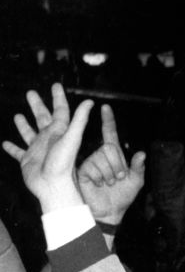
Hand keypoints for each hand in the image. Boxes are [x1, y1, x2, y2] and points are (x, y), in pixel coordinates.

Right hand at [3, 83, 92, 210]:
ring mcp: (38, 150)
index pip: (60, 111)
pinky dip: (12, 148)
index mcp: (60, 132)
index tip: (56, 85)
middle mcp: (49, 139)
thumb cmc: (64, 164)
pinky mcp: (28, 161)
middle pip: (42, 118)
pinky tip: (4, 143)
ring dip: (24, 125)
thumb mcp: (72, 138)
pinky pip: (18, 152)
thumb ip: (80, 120)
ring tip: (18, 115)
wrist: (53, 186)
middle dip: (37, 105)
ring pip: (29, 133)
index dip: (58, 98)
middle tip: (30, 93)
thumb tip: (90, 102)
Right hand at [76, 104, 145, 225]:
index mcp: (114, 156)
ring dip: (109, 174)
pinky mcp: (83, 170)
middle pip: (109, 147)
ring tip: (107, 183)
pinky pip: (94, 167)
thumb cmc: (121, 197)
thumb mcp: (136, 182)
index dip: (108, 121)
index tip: (105, 107)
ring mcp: (91, 162)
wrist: (110, 212)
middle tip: (117, 178)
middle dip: (118, 165)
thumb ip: (139, 167)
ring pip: (102, 157)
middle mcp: (101, 156)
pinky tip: (98, 184)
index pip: (110, 134)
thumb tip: (141, 153)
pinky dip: (100, 178)